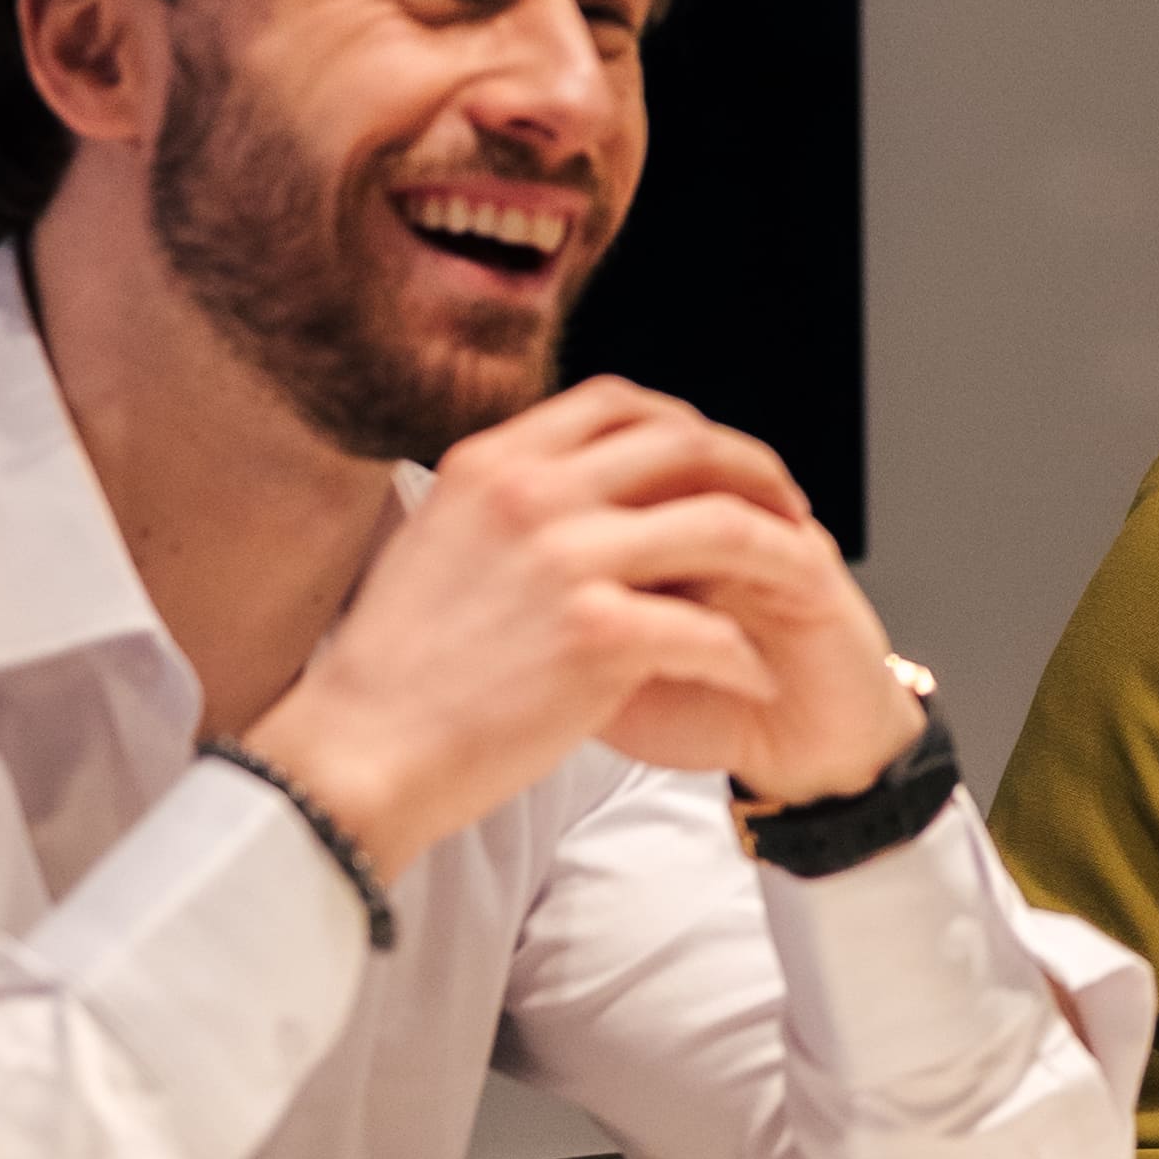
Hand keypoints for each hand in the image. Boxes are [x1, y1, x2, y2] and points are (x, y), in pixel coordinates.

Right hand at [241, 381, 902, 878]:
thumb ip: (504, 506)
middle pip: (685, 444)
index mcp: (492, 464)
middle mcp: (530, 493)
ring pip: (721, 525)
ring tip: (801, 583)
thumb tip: (565, 487)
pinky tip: (753, 675)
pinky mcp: (595, 633)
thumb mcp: (435, 545)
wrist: (357, 756)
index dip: (684, 424)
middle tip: (787, 511)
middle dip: (753, 471)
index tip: (717, 460)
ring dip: (778, 553)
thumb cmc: (393, 674)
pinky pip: (710, 628)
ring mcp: (566, 558)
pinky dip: (743, 654)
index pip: (614, 402)